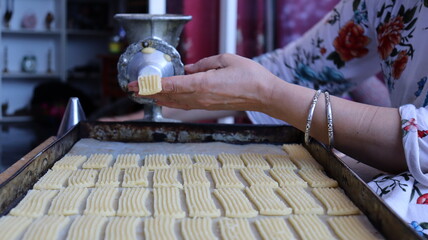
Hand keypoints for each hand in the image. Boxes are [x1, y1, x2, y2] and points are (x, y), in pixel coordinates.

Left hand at [128, 54, 281, 111]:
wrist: (264, 94)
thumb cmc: (249, 75)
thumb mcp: (225, 59)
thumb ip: (204, 63)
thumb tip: (189, 68)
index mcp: (202, 83)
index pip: (170, 85)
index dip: (150, 86)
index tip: (135, 85)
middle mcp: (200, 97)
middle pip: (168, 96)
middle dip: (149, 92)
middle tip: (132, 90)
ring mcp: (204, 104)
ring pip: (175, 103)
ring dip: (158, 98)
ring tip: (145, 95)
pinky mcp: (209, 107)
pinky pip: (185, 105)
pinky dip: (172, 103)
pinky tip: (166, 101)